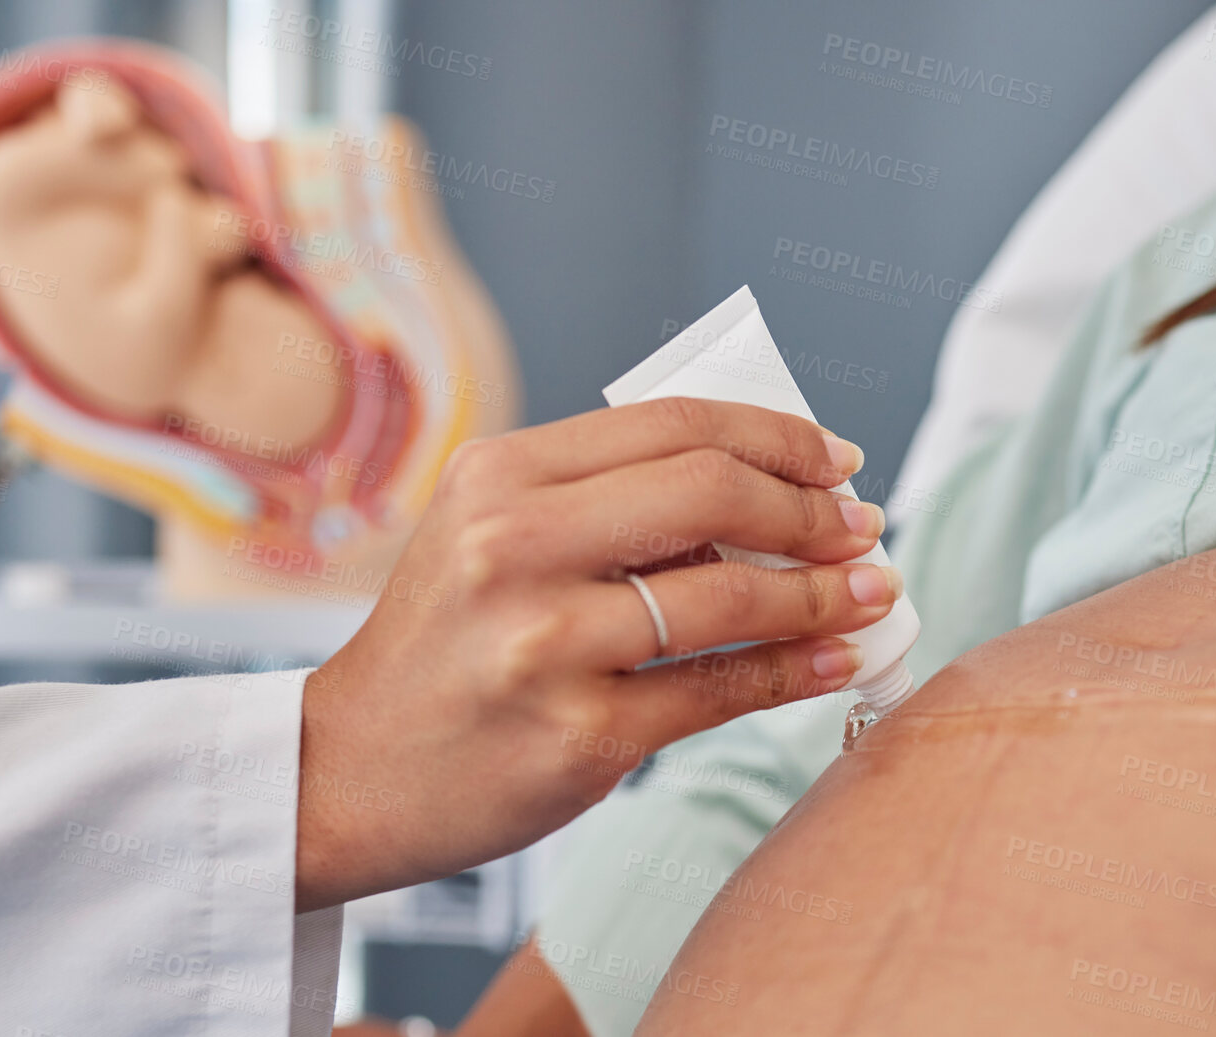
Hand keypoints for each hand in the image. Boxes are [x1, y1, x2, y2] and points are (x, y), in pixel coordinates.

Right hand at [294, 398, 897, 909]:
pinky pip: (720, 692)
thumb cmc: (442, 649)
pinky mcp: (579, 735)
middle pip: (712, 492)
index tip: (838, 461)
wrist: (343, 773)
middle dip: (813, 510)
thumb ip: (607, 504)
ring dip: (825, 593)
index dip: (778, 437)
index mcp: (498, 478)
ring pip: (730, 596)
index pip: (674, 425)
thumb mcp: (489, 538)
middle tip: (863, 528)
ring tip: (873, 592)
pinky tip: (836, 658)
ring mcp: (545, 644)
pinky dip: (797, 669)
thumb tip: (769, 495)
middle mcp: (513, 548)